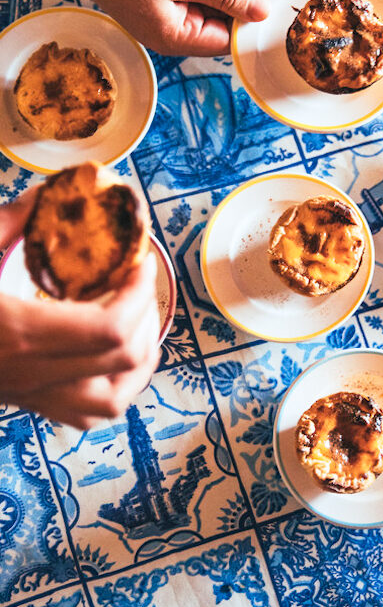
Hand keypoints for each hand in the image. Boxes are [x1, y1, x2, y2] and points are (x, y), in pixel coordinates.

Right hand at [0, 193, 160, 429]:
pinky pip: (83, 415)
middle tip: (136, 281)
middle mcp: (29, 372)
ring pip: (111, 402)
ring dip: (138, 360)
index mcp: (19, 333)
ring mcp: (26, 394)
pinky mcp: (21, 402)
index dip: (138, 293)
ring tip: (136, 319)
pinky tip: (108, 355)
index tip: (137, 260)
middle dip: (145, 315)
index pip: (110, 329)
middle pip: (122, 360)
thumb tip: (56, 191)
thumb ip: (12, 220)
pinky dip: (112, 388)